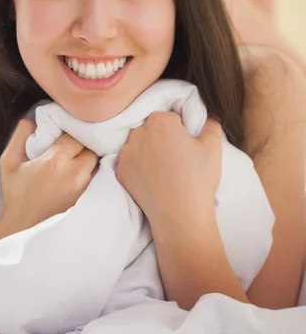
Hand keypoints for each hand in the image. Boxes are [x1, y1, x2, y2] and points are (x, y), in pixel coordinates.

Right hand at [0, 119, 98, 236]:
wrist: (23, 228)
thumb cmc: (16, 194)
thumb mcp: (9, 161)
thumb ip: (20, 135)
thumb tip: (34, 121)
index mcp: (57, 160)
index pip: (76, 134)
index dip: (70, 133)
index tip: (63, 137)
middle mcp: (76, 172)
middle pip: (91, 147)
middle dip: (83, 145)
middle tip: (71, 149)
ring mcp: (85, 188)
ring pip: (97, 162)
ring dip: (89, 159)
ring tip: (76, 162)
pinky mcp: (89, 200)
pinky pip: (98, 178)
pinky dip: (92, 173)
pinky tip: (79, 175)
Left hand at [115, 112, 222, 233]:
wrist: (180, 216)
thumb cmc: (198, 179)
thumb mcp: (213, 147)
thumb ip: (211, 123)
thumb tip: (209, 116)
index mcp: (160, 121)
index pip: (170, 117)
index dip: (180, 130)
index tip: (186, 145)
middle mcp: (138, 132)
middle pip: (151, 128)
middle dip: (162, 138)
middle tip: (176, 158)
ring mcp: (126, 153)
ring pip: (139, 145)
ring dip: (148, 151)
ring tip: (165, 171)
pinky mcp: (120, 171)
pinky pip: (130, 163)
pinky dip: (139, 168)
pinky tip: (153, 179)